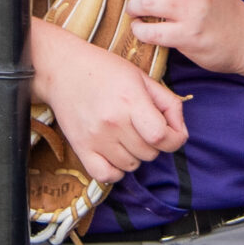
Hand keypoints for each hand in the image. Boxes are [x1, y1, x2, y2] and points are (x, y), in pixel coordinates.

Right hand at [30, 23, 188, 184]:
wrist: (63, 69)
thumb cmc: (105, 70)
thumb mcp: (142, 77)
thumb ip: (168, 103)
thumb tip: (180, 132)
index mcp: (131, 100)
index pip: (162, 137)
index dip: (174, 138)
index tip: (171, 132)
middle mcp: (113, 122)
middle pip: (150, 153)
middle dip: (153, 143)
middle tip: (141, 126)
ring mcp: (95, 138)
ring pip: (131, 165)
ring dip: (135, 154)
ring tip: (125, 135)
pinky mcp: (81, 148)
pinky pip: (107, 176)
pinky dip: (115, 169)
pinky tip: (114, 152)